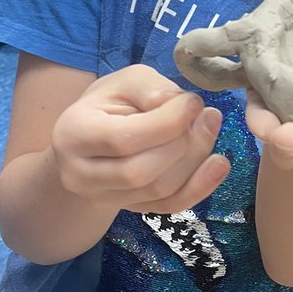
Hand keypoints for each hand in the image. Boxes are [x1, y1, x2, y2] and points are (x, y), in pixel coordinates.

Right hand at [51, 65, 228, 213]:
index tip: (193, 102)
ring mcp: (105, 199)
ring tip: (210, 127)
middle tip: (207, 116)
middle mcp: (82, 175)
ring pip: (159, 191)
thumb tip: (177, 103)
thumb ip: (148, 87)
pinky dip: (200, 187)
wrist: (88, 142)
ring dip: (195, 159)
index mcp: (73, 135)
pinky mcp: (131, 210)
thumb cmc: (106, 105)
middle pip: (141, 172)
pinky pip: (169, 206)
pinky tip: (219, 164)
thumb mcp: (121, 82)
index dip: (166, 122)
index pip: (123, 139)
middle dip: (183, 143)